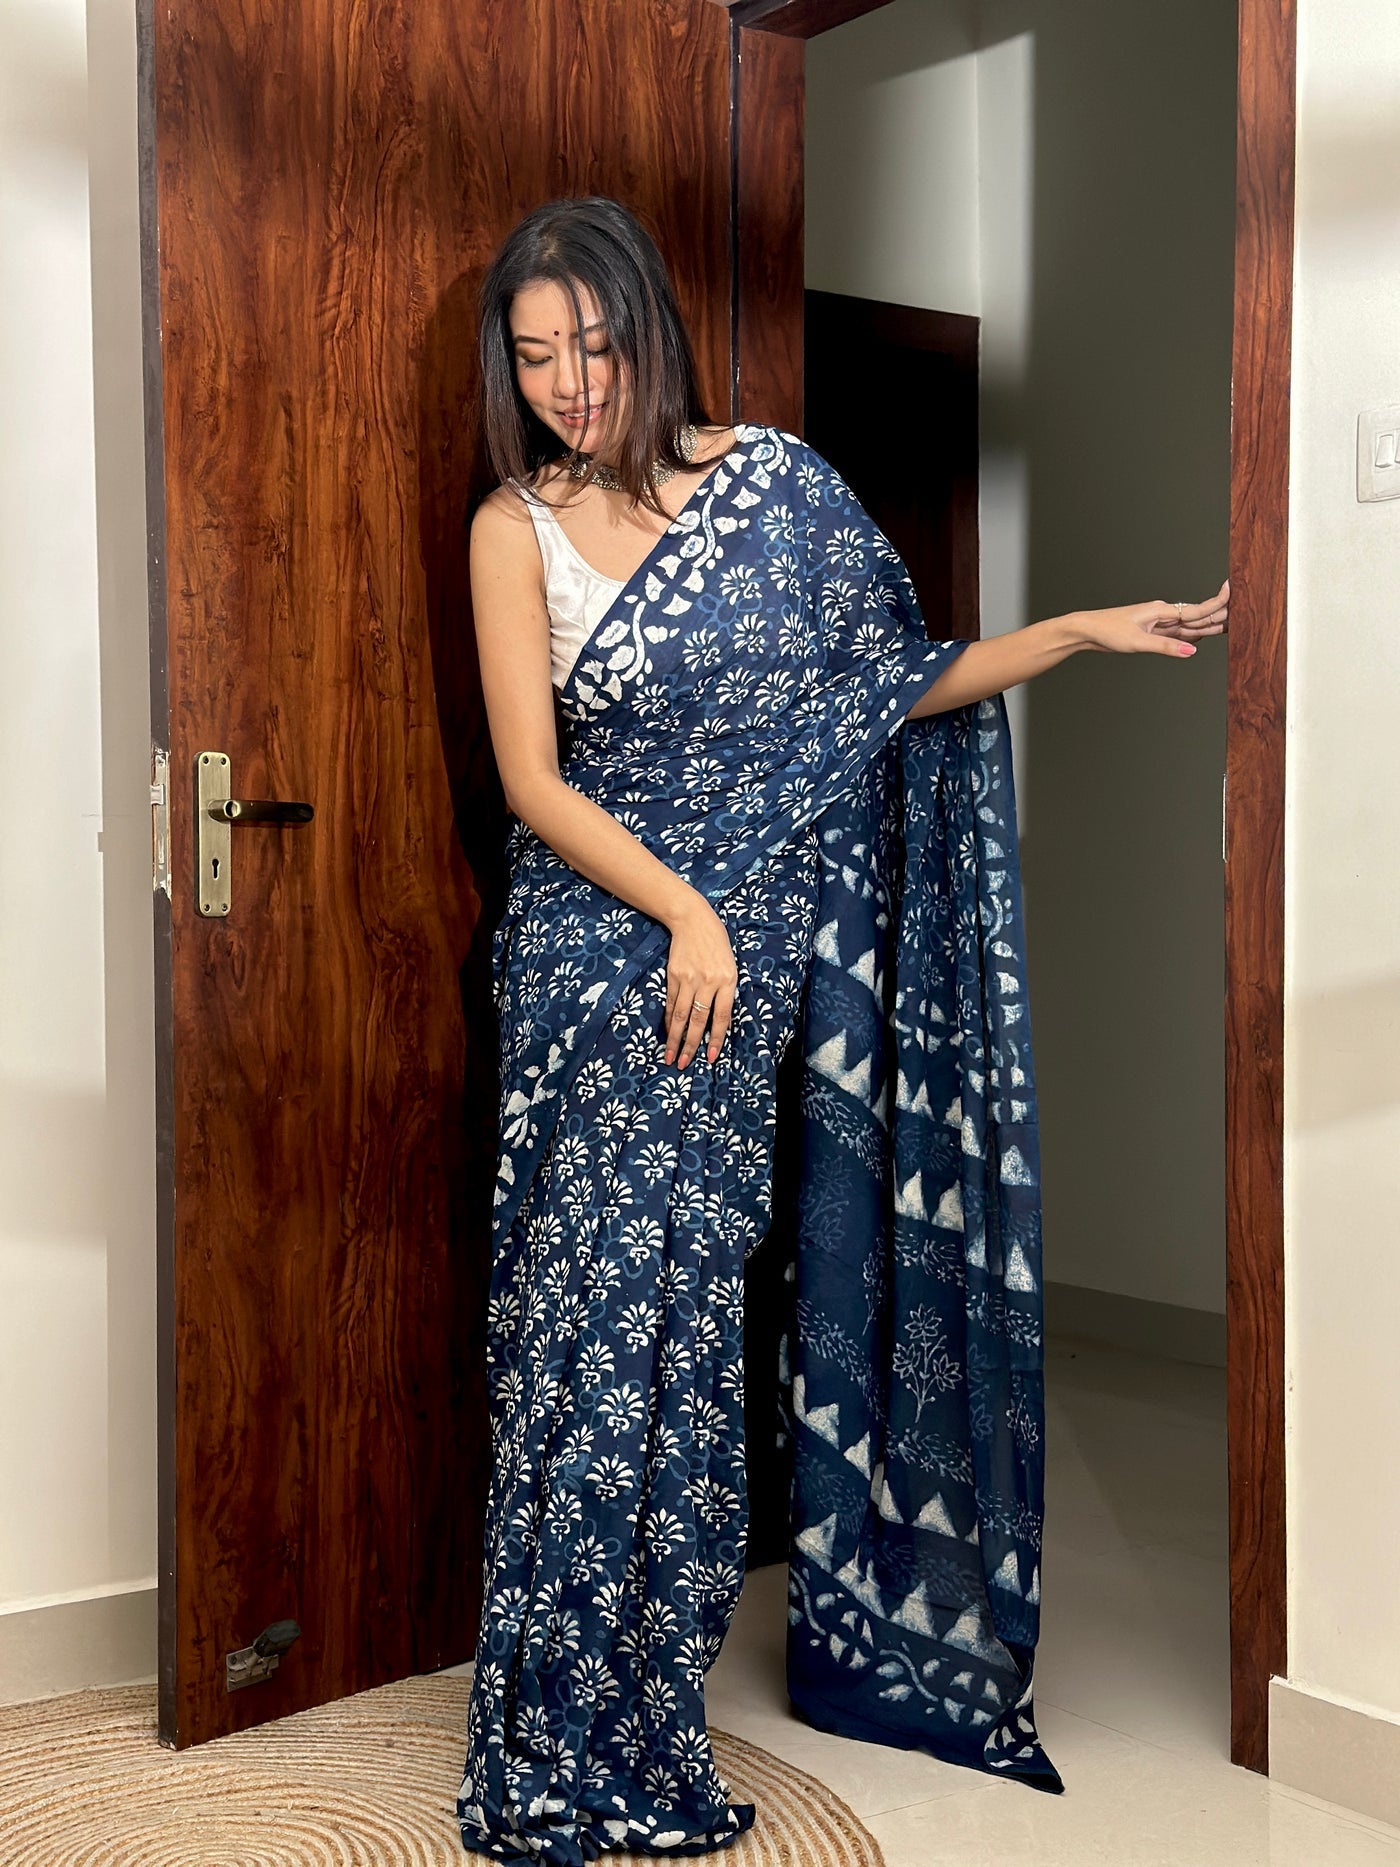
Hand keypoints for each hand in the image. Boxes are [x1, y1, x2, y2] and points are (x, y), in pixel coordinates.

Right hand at [663, 894, 737, 1068]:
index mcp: (727, 980)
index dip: (716, 1039)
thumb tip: (721, 1023)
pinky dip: (669, 1020)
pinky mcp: (673, 976)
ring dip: (675, 1039)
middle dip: (691, 1045)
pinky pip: (671, 1003)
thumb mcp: (730, 966)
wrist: (693, 919)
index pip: (721, 1017)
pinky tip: (668, 1033)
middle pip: (698, 1020)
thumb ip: (726, 992)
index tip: (711, 1058)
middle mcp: (708, 981)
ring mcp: (688, 979)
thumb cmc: (716, 944)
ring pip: (680, 1015)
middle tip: (683, 1064)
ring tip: (671, 1056)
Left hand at [1074, 578, 1229, 657]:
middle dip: (1218, 617)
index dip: (1216, 602)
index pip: (1196, 609)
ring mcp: (1157, 623)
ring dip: (1206, 627)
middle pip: (1196, 617)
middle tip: (1241, 615)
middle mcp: (1162, 614)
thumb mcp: (1138, 642)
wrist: (1087, 630)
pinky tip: (1199, 638)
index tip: (1232, 591)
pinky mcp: (1150, 632)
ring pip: (1188, 626)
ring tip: (1228, 626)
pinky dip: (1189, 636)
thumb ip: (1166, 646)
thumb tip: (1191, 650)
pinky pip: (1176, 633)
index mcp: (1161, 610)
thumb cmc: (1108, 631)